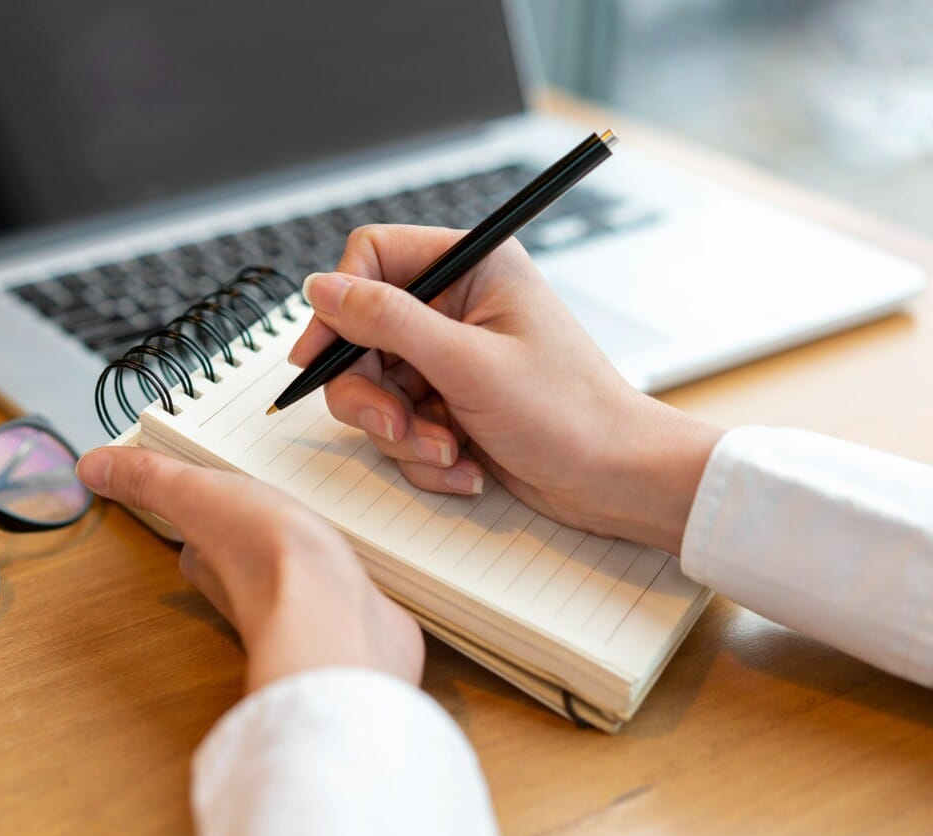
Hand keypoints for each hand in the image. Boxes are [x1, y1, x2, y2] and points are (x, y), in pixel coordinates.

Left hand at [76, 446, 423, 692]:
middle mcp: (253, 590)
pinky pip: (343, 597)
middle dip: (254, 535)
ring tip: (312, 533)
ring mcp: (304, 604)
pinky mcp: (349, 614)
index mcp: (211, 563)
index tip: (209, 497)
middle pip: (244, 558)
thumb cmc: (269, 561)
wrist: (337, 619)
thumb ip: (149, 479)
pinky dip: (346, 586)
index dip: (201, 514)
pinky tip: (357, 578)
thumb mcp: (199, 495)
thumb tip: (91, 466)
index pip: (196, 540)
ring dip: (302, 559)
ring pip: (295, 577)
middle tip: (263, 508)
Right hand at [288, 224, 721, 553]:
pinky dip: (423, 455)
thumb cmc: (568, 414)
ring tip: (447, 452)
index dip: (338, 305)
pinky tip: (465, 466)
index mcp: (472, 267)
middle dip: (373, 393)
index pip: (372, 258)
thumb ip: (388, 321)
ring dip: (401, 433)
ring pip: (374, 388)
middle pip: (361, 335)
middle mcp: (456, 306)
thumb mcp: (468, 364)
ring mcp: (449, 358)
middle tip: (397, 425)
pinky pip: (400, 424)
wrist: (615, 480)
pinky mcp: (448, 403)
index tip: (318, 355)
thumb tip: (321, 288)